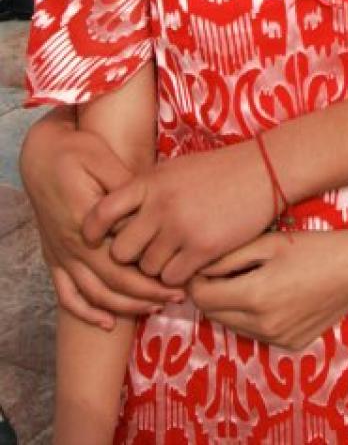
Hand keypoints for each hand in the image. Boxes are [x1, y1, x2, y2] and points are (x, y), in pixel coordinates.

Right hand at [20, 111, 179, 325]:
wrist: (39, 154)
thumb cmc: (76, 151)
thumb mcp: (103, 159)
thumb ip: (126, 187)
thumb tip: (152, 209)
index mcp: (85, 221)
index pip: (123, 261)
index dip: (152, 275)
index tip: (180, 278)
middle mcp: (71, 244)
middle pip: (112, 283)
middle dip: (147, 295)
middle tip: (177, 297)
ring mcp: (60, 254)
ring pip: (93, 294)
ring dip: (124, 306)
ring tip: (154, 308)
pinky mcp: (54, 256)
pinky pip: (66, 294)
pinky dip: (85, 312)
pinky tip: (107, 322)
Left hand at [82, 141, 276, 285]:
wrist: (263, 170)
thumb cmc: (216, 171)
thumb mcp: (173, 170)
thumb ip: (144, 192)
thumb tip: (114, 220)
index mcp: (149, 182)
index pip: (101, 212)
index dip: (91, 231)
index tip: (93, 240)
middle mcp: (160, 206)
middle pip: (120, 251)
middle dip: (130, 256)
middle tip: (145, 252)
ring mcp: (181, 228)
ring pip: (147, 269)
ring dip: (157, 268)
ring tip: (174, 254)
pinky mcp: (203, 248)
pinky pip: (172, 278)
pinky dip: (178, 276)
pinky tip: (190, 262)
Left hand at [190, 229, 347, 351]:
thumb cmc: (314, 247)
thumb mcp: (268, 243)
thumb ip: (228, 258)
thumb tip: (198, 270)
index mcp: (255, 297)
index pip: (203, 299)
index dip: (196, 282)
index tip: (201, 266)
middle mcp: (264, 326)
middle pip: (215, 315)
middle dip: (212, 294)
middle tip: (223, 270)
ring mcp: (278, 340)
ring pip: (234, 326)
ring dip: (231, 307)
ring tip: (249, 279)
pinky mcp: (290, 345)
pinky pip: (257, 333)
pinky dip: (253, 317)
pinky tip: (271, 295)